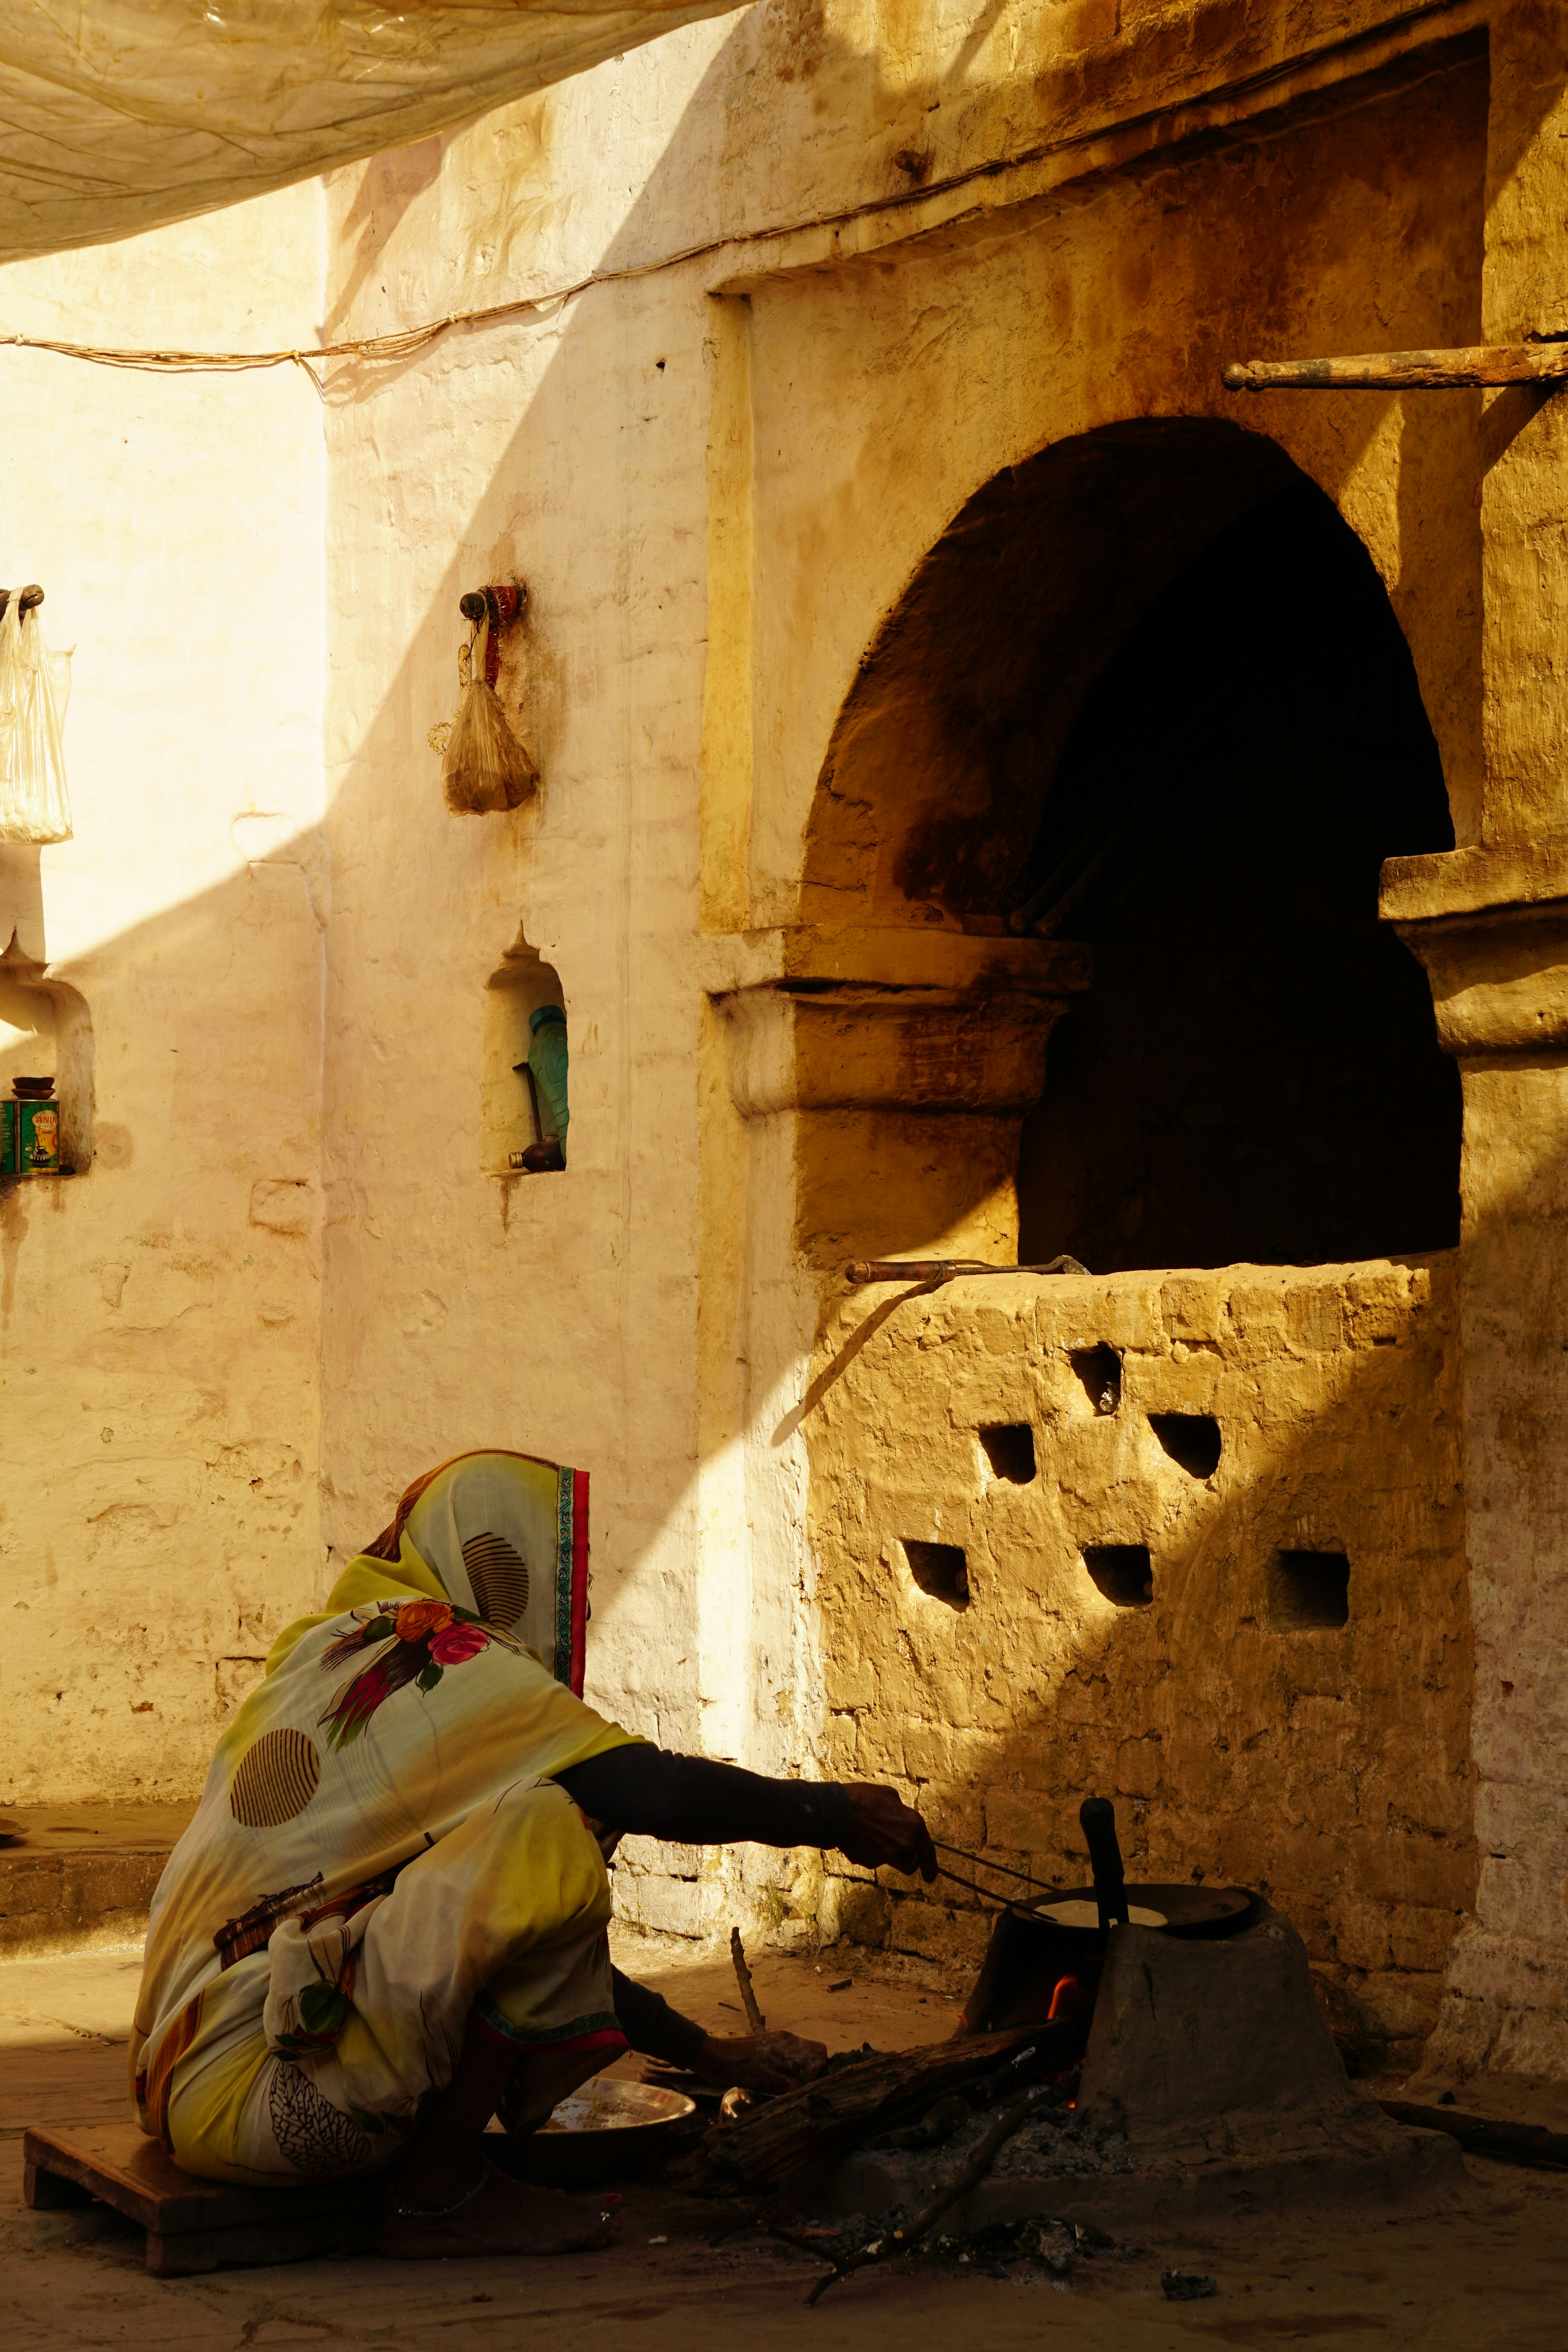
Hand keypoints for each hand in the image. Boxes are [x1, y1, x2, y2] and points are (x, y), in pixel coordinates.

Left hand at [694, 2028, 827, 2095]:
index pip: (818, 2050)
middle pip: (810, 2056)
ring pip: (799, 2062)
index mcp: (786, 2042)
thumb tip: (806, 2093)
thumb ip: (785, 2084)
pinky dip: (789, 2076)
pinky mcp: (767, 2055)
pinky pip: (787, 2065)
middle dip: (812, 2074)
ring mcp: (775, 2048)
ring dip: (800, 2077)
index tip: (815, 2084)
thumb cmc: (736, 2065)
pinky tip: (783, 2090)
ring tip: (795, 2094)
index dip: (822, 2067)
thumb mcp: (762, 2078)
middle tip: (805, 2092)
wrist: (712, 2058)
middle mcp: (784, 2042)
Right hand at [838, 1784, 936, 1880]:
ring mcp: (887, 1856)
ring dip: (888, 1854)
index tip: (931, 1877)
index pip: (928, 1853)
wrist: (838, 1811)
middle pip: (911, 1864)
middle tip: (896, 1849)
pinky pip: (874, 1860)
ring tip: (872, 1836)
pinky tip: (860, 1838)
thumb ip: (901, 1811)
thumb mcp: (890, 1796)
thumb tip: (900, 1818)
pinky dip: (870, 1853)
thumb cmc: (864, 1799)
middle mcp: (904, 1845)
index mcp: (914, 1826)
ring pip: (892, 1862)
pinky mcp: (870, 1863)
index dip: (931, 1867)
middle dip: (907, 1860)